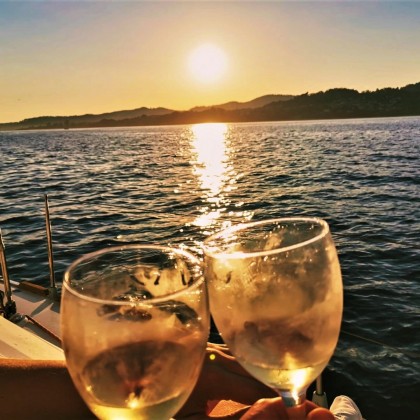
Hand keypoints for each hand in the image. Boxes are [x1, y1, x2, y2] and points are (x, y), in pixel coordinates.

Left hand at [176, 343, 333, 419]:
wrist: (141, 377)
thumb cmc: (166, 403)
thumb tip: (258, 416)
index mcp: (212, 377)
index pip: (253, 390)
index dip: (274, 400)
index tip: (291, 408)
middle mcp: (214, 356)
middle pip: (253, 369)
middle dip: (273, 382)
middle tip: (292, 395)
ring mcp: (211, 347)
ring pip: (246, 357)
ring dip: (262, 368)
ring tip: (281, 381)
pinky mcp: (208, 345)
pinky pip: (236, 351)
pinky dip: (250, 360)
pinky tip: (259, 366)